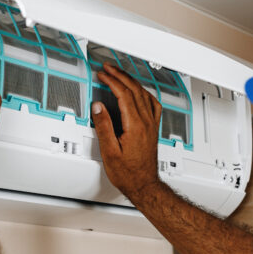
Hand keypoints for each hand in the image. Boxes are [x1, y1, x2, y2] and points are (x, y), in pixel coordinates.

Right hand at [91, 62, 162, 201]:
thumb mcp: (109, 151)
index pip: (124, 94)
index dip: (112, 81)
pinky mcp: (153, 129)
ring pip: (144, 94)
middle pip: (134, 90)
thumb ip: (104, 127)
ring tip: (120, 74)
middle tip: (108, 68)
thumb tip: (98, 107)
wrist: (143, 185)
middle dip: (120, 75)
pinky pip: (152, 104)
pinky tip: (139, 91)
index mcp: (135, 126)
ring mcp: (151, 125)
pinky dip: (143, 92)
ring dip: (131, 81)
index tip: (103, 74)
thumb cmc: (128, 173)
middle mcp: (146, 123)